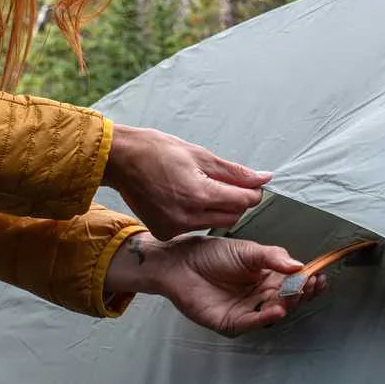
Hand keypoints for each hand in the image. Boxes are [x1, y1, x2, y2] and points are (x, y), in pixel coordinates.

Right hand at [102, 124, 269, 239]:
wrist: (121, 160)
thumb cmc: (156, 151)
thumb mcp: (200, 155)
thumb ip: (235, 172)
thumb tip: (263, 178)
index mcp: (199, 194)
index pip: (243, 201)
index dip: (251, 192)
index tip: (250, 185)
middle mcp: (187, 216)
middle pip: (232, 217)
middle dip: (234, 202)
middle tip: (223, 185)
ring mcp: (174, 227)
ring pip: (213, 224)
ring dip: (215, 209)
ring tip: (198, 188)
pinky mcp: (164, 232)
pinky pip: (193, 228)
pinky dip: (195, 216)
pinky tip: (182, 200)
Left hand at [105, 233, 324, 336]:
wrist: (180, 263)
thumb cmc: (211, 254)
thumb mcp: (247, 250)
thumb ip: (272, 257)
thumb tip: (298, 265)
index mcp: (266, 278)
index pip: (293, 283)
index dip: (307, 282)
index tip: (319, 276)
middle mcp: (259, 297)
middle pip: (287, 299)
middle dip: (301, 293)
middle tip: (310, 284)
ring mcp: (246, 311)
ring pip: (273, 312)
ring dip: (287, 305)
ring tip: (294, 294)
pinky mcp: (230, 322)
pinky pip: (251, 323)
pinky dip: (264, 318)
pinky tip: (275, 309)